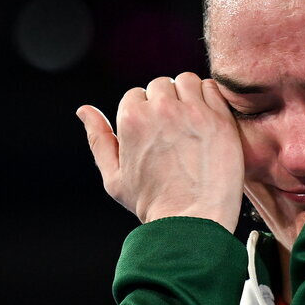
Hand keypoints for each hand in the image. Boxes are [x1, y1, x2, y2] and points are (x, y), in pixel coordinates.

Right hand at [76, 73, 244, 230]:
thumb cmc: (152, 204)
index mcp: (132, 119)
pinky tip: (208, 122)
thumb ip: (98, 139)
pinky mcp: (220, 119)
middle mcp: (162, 109)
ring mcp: (193, 112)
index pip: (136, 95)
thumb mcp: (114, 177)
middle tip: (175, 131)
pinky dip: (210, 99)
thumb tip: (84, 110)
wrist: (192, 222)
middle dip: (166, 103)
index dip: (144, 114)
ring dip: (188, 96)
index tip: (156, 134)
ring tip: (191, 122)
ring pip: (187, 82)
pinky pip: (213, 89)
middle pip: (161, 85)